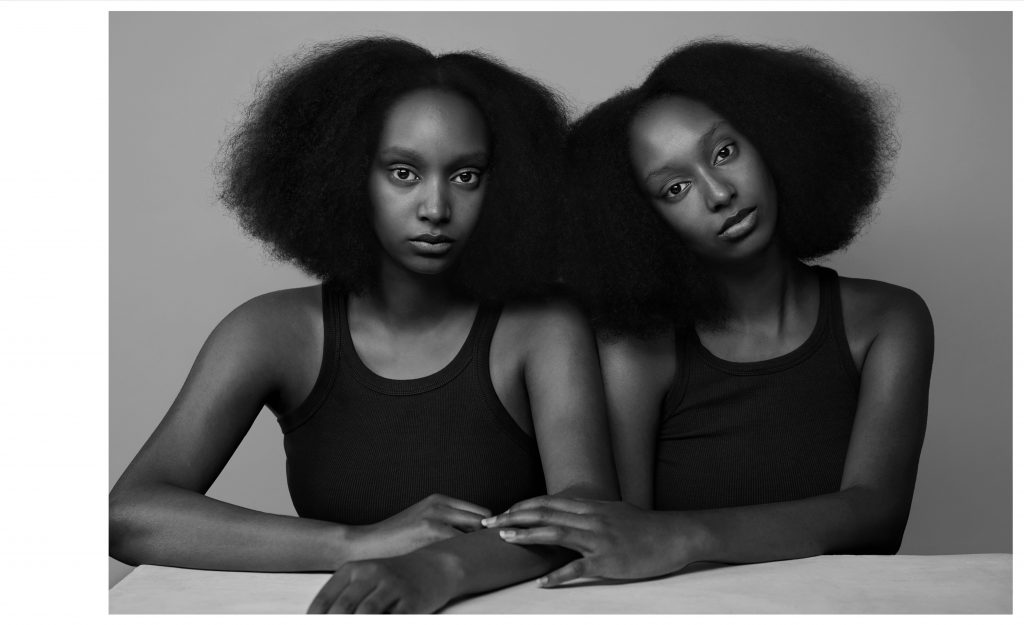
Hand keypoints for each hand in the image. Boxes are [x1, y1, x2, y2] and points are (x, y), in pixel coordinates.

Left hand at [307, 551, 458, 613]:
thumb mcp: (365, 579)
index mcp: (353, 569)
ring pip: (367, 614)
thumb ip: (343, 600)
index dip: (315, 619)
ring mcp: (393, 587)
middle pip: (344, 608)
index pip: (326, 600)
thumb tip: (320, 618)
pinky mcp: (412, 601)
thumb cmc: (393, 578)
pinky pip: (393, 620)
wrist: (434, 567)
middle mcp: (372, 574)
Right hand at [347, 494, 491, 560]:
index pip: (481, 512)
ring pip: (474, 531)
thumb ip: (448, 523)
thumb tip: (477, 536)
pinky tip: (463, 564)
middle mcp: (440, 503)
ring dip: (479, 546)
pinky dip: (466, 553)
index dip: (489, 529)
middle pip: (482, 519)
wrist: (370, 543)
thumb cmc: (398, 537)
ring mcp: (435, 515)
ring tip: (478, 561)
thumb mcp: (424, 521)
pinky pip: (460, 542)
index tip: (493, 544)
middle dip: (489, 537)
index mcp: (440, 500)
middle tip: (491, 555)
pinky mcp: (430, 529)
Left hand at [482, 496, 699, 585]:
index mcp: (589, 507)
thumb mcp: (613, 510)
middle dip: (514, 516)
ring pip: (556, 534)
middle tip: (489, 523)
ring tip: (505, 539)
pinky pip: (578, 568)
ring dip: (527, 535)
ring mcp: (598, 539)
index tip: (501, 512)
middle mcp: (590, 518)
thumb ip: (588, 510)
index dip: (521, 506)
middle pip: (545, 514)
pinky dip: (557, 575)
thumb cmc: (644, 526)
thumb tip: (567, 511)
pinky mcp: (608, 560)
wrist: (674, 535)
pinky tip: (541, 583)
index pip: (547, 502)